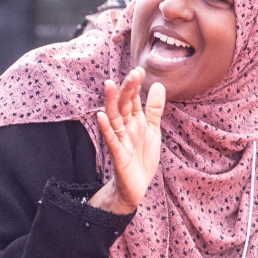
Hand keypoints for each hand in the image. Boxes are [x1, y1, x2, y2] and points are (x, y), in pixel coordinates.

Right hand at [88, 68, 164, 215]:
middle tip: (133, 73)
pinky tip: (100, 116)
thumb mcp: (152, 130)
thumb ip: (154, 109)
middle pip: (124, 105)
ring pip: (114, 118)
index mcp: (134, 121)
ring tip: (110, 85)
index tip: (139, 69)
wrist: (135, 188)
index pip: (133, 99)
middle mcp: (125, 128)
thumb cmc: (141, 158)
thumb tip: (157, 85)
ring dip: (111, 102)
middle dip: (127, 89)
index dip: (136, 86)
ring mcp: (120, 140)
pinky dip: (106, 128)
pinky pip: (111, 140)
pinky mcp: (118, 155)